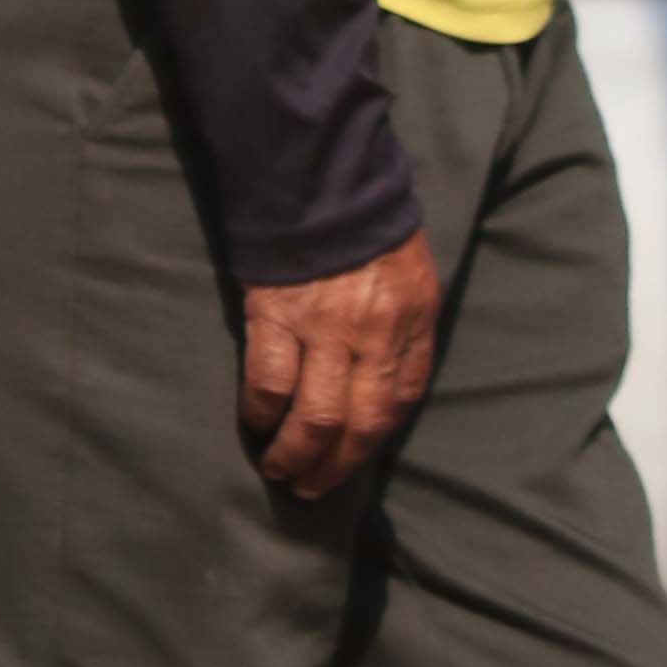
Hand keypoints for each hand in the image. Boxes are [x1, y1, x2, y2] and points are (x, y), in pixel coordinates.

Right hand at [237, 232, 439, 500]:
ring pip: (314, 416)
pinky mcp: (276, 316)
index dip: (374, 438)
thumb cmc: (368, 227)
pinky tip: (255, 423)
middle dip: (335, 466)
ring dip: (295, 453)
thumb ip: (404, 329)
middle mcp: (373, 335)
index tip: (354, 457)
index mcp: (411, 324)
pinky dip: (261, 411)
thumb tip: (384, 381)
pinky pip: (269, 382)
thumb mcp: (411, 276)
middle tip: (313, 487)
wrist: (320, 179)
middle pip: (359, 423)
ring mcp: (324, 328)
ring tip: (281, 469)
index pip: (400, 402)